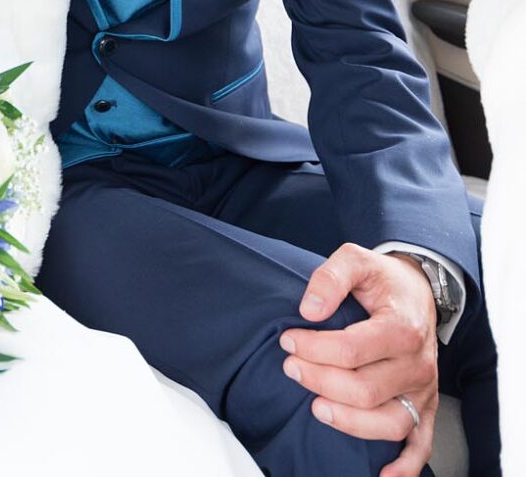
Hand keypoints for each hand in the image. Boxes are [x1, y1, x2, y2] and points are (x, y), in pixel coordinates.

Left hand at [279, 243, 438, 476]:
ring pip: (388, 423)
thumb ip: (331, 276)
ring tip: (315, 407)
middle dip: (319, 381)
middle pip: (364, 390)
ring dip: (348, 422)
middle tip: (291, 368)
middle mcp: (418, 364)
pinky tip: (382, 475)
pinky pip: (420, 444)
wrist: (418, 291)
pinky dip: (405, 466)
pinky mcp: (425, 407)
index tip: (288, 341)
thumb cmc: (384, 279)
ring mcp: (423, 390)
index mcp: (402, 328)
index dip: (314, 349)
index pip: (352, 350)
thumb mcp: (357, 258)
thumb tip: (309, 309)